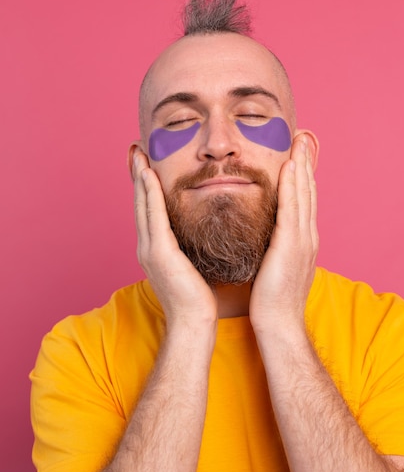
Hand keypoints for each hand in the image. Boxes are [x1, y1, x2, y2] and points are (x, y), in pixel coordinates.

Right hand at [132, 149, 217, 333]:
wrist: (194, 323)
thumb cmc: (198, 297)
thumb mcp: (192, 264)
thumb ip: (189, 246)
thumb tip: (200, 230)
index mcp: (155, 248)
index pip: (148, 210)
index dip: (144, 185)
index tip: (145, 161)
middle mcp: (147, 246)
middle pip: (140, 203)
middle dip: (137, 174)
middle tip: (135, 148)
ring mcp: (149, 249)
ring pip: (143, 205)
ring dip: (139, 177)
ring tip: (138, 153)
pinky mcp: (159, 253)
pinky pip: (154, 217)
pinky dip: (149, 195)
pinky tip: (148, 175)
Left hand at [249, 134, 317, 338]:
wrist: (277, 323)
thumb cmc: (270, 298)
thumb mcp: (273, 264)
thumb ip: (271, 246)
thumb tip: (262, 234)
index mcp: (301, 240)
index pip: (302, 200)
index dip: (301, 175)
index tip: (296, 153)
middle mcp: (306, 236)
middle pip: (307, 192)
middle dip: (305, 163)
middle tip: (302, 137)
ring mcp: (302, 240)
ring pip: (303, 195)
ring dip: (302, 166)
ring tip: (299, 141)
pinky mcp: (291, 245)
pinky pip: (292, 209)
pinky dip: (293, 186)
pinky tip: (289, 167)